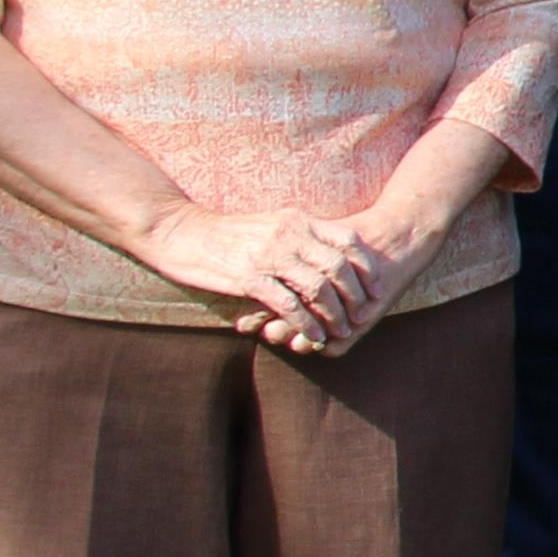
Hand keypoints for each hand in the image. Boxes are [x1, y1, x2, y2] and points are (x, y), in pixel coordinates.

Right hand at [134, 208, 366, 352]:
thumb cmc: (225, 232)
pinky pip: (290, 305)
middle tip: (364, 316)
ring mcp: (271, 256)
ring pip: (319, 289)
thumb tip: (324, 254)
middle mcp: (290, 235)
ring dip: (334, 314)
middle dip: (357, 296)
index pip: (348, 240)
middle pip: (339, 267)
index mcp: (298, 220)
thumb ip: (298, 235)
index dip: (367, 267)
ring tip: (340, 330)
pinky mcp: (250, 278)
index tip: (377, 287)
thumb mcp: (270, 224)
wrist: (179, 231)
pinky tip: (314, 336)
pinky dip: (306, 324)